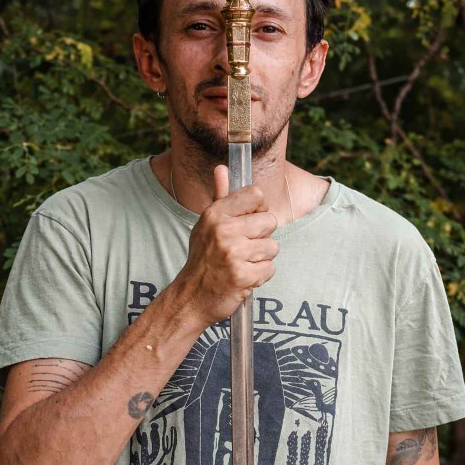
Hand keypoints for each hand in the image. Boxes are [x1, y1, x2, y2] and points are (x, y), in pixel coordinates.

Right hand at [174, 165, 278, 324]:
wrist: (191, 297)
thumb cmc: (203, 259)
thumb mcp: (206, 225)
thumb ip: (220, 196)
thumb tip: (221, 168)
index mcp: (215, 214)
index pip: (256, 195)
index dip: (259, 208)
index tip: (250, 220)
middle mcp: (224, 230)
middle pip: (270, 221)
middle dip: (261, 237)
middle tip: (243, 248)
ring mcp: (233, 254)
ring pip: (273, 247)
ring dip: (261, 259)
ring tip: (242, 263)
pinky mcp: (243, 276)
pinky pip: (270, 269)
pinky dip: (260, 276)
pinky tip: (243, 277)